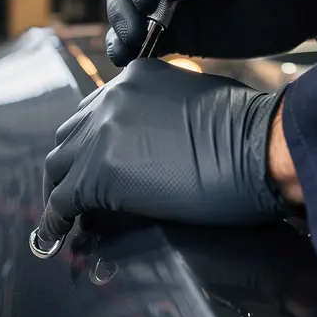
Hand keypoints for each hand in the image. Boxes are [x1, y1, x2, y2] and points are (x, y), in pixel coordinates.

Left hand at [37, 59, 290, 245]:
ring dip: (59, 190)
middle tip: (75, 189)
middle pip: (71, 134)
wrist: (261, 148)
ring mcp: (101, 135)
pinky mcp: (99, 174)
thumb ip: (166, 113)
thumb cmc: (252, 129)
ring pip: (58, 165)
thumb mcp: (199, 102)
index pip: (96, 110)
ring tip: (64, 216)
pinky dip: (54, 222)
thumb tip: (160, 142)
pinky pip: (63, 201)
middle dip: (71, 162)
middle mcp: (111, 99)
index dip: (92, 139)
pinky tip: (54, 239)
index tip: (92, 159)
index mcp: (135, 78)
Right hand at [105, 0, 316, 65]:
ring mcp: (170, 6)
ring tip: (130, 46)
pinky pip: (144, 42)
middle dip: (123, 6)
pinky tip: (128, 58)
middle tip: (138, 27)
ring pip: (128, 14)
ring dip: (121, 29)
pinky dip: (130, 50)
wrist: (305, 3)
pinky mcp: (179, 36)